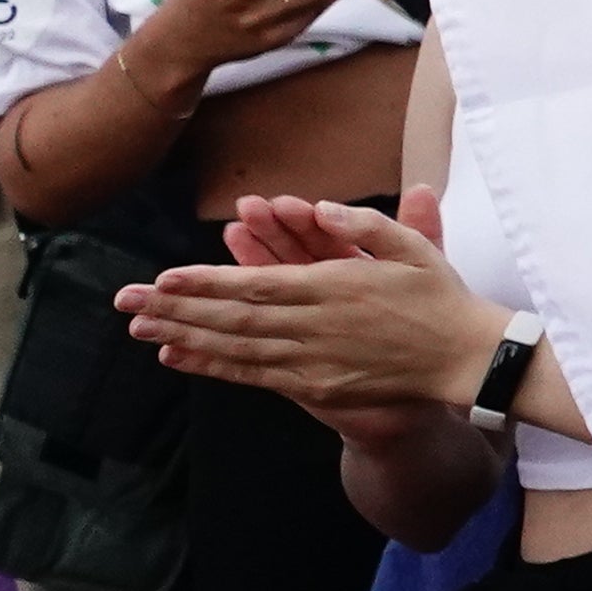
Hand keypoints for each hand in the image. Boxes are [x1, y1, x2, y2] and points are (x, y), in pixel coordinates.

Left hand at [120, 189, 503, 444]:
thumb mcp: (413, 248)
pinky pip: (254, 375)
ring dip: (184, 337)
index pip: (255, 285)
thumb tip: (320, 206)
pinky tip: (182, 357)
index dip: (205, 283)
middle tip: (126, 303)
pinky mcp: (316, 385)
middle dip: (175, 309)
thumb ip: (365, 225)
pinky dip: (214, 366)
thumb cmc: (440, 297)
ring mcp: (312, 360)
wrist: (466, 360)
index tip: (163, 277)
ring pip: (236, 347)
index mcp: (334, 287)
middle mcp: (314, 326)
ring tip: (141, 329)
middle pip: (232, 318)